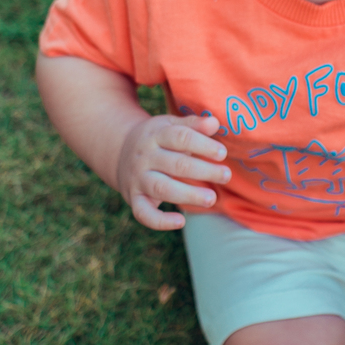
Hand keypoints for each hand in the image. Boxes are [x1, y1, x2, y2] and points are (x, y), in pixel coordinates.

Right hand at [116, 112, 230, 230]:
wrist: (119, 151)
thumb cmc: (157, 139)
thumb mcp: (171, 125)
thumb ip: (193, 125)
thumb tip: (214, 123)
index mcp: (156, 135)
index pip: (181, 137)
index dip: (203, 145)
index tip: (222, 153)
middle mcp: (145, 157)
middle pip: (176, 164)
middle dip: (203, 171)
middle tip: (226, 175)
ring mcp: (138, 179)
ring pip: (162, 188)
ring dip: (188, 195)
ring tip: (212, 199)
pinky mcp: (134, 198)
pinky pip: (143, 213)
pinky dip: (160, 221)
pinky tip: (180, 221)